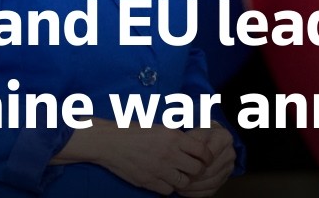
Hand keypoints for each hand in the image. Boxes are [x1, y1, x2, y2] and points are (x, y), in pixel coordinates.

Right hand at [54, 119, 213, 194]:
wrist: (110, 142)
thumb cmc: (134, 131)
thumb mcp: (160, 127)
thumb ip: (177, 137)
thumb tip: (193, 145)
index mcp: (174, 137)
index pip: (203, 151)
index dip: (207, 157)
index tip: (206, 159)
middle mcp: (169, 154)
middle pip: (197, 169)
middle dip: (197, 170)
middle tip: (193, 169)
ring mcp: (159, 169)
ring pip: (184, 182)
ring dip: (183, 179)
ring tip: (178, 174)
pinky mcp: (148, 181)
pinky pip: (168, 190)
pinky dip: (169, 187)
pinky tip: (164, 179)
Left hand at [177, 127, 235, 196]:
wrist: (210, 138)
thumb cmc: (200, 135)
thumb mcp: (194, 133)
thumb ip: (189, 143)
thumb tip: (180, 158)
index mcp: (223, 138)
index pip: (208, 154)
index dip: (193, 161)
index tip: (179, 165)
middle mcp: (230, 153)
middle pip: (210, 170)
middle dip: (192, 177)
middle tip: (177, 178)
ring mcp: (229, 167)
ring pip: (211, 182)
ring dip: (193, 187)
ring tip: (179, 185)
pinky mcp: (224, 179)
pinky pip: (211, 190)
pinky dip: (197, 192)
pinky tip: (185, 190)